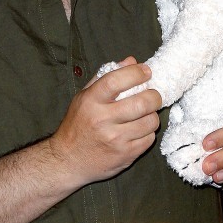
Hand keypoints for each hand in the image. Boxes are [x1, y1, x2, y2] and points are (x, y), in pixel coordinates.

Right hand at [49, 57, 161, 185]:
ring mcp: (115, 139)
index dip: (135, 73)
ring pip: (150, 121)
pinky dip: (148, 132)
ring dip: (152, 115)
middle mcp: (102, 120)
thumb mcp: (84, 97)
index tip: (146, 71)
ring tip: (145, 114)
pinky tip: (139, 130)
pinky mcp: (125, 155)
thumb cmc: (77, 125)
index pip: (116, 81)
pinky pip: (149, 139)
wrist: (68, 161)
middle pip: (141, 102)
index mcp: (90, 101)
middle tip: (153, 95)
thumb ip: (107, 77)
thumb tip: (132, 61)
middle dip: (154, 96)